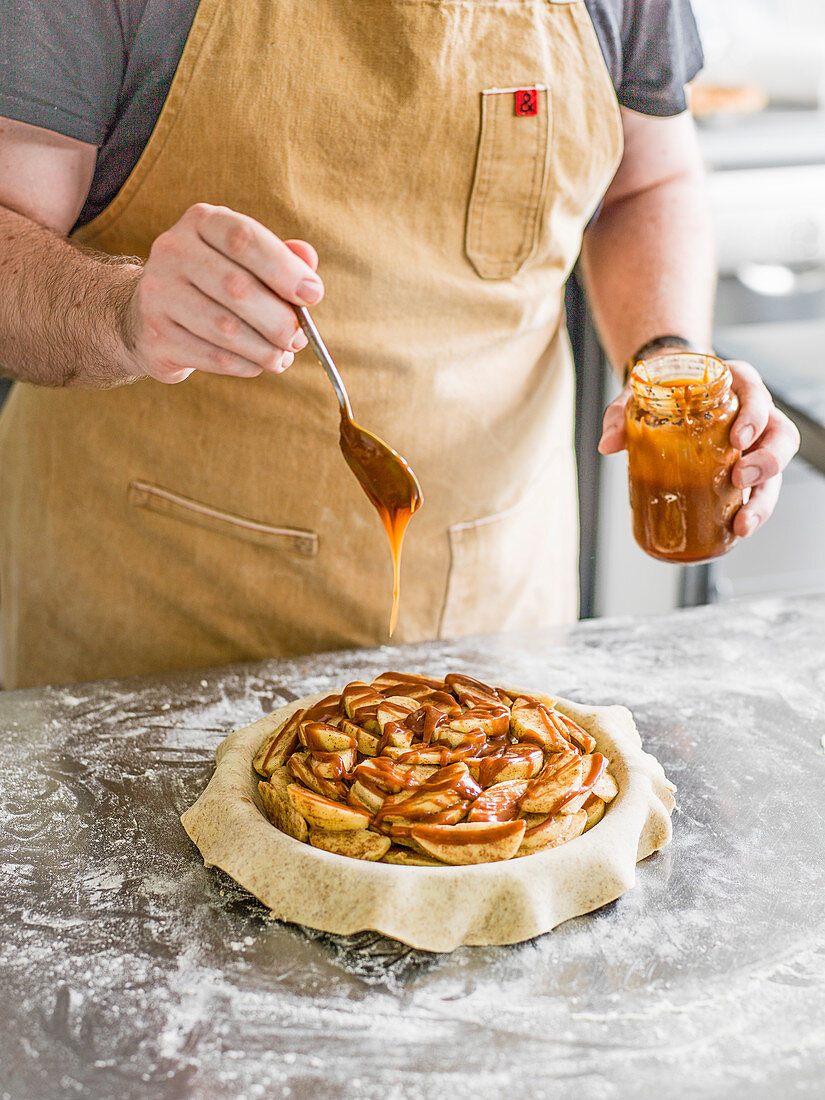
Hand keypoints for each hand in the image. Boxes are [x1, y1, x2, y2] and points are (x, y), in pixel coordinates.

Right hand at [122, 203, 322, 382]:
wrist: (151, 314)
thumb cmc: (216, 284)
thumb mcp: (248, 261)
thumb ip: (284, 261)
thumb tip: (310, 275)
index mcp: (202, 221)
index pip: (244, 237)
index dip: (284, 269)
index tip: (313, 296)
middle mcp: (173, 250)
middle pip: (237, 288)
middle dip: (280, 320)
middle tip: (298, 339)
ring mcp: (158, 293)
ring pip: (226, 328)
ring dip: (265, 349)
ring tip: (282, 356)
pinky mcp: (156, 336)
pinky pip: (213, 357)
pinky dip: (246, 365)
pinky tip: (257, 364)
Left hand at [599, 358, 800, 537]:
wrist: (669, 393)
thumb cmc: (664, 390)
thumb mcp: (640, 394)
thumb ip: (621, 414)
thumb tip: (607, 444)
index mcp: (735, 386)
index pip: (756, 394)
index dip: (754, 416)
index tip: (738, 437)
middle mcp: (753, 416)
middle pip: (780, 435)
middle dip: (768, 461)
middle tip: (741, 479)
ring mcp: (754, 445)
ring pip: (776, 470)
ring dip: (763, 499)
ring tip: (742, 522)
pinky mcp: (746, 469)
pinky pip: (758, 491)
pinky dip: (750, 511)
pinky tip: (734, 530)